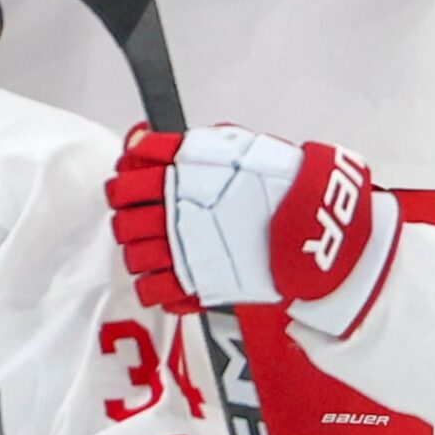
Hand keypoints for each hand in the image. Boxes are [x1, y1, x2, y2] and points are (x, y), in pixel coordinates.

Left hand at [106, 127, 400, 334]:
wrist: (311, 219)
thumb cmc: (278, 178)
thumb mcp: (230, 146)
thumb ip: (182, 147)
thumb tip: (143, 144)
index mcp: (179, 174)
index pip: (125, 177)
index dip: (123, 181)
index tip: (132, 185)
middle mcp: (173, 212)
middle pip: (123, 218)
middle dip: (128, 217)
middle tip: (143, 218)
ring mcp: (181, 250)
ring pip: (131, 255)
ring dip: (138, 251)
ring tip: (155, 248)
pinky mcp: (195, 283)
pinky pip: (151, 291)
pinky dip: (153, 285)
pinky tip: (166, 276)